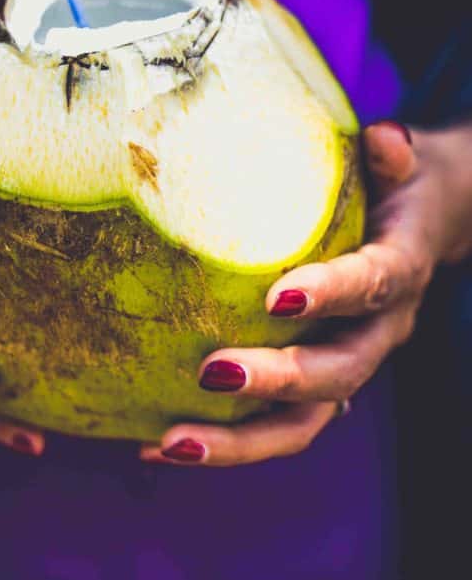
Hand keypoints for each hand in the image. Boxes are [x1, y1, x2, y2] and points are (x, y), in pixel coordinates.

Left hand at [140, 119, 471, 465]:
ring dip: (239, 440)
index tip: (277, 299)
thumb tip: (384, 137)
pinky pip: (278, 422)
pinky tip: (155, 440)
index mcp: (400, 270)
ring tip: (168, 442)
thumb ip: (396, 152)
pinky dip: (224, 439)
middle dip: (276, 382)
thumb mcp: (405, 159)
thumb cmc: (399, 184)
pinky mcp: (319, 381)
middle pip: (337, 375)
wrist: (424, 223)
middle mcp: (380, 329)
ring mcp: (348, 362)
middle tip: (211, 374)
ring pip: (305, 421)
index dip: (331, 295)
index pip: (373, 285)